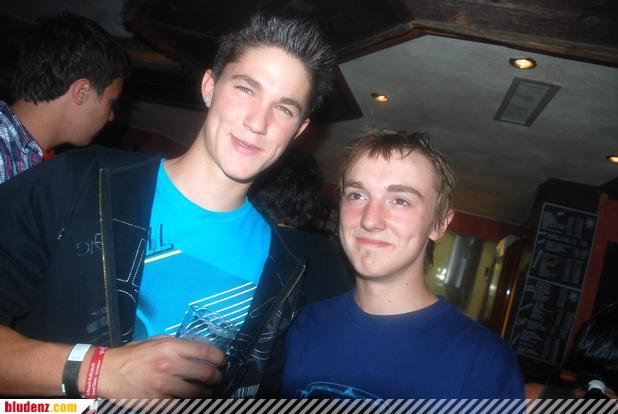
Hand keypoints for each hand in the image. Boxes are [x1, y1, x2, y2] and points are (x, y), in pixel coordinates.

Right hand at [95, 336, 224, 397]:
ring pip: (198, 392)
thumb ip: (178, 345)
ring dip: (206, 393)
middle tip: (217, 378)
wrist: (106, 372)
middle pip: (206, 373)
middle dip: (216, 377)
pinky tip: (191, 400)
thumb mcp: (156, 341)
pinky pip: (182, 404)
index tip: (222, 361)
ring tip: (206, 391)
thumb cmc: (133, 354)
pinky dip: (190, 403)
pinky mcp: (158, 402)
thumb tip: (198, 350)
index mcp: (171, 347)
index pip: (206, 352)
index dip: (219, 358)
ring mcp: (164, 385)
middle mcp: (170, 365)